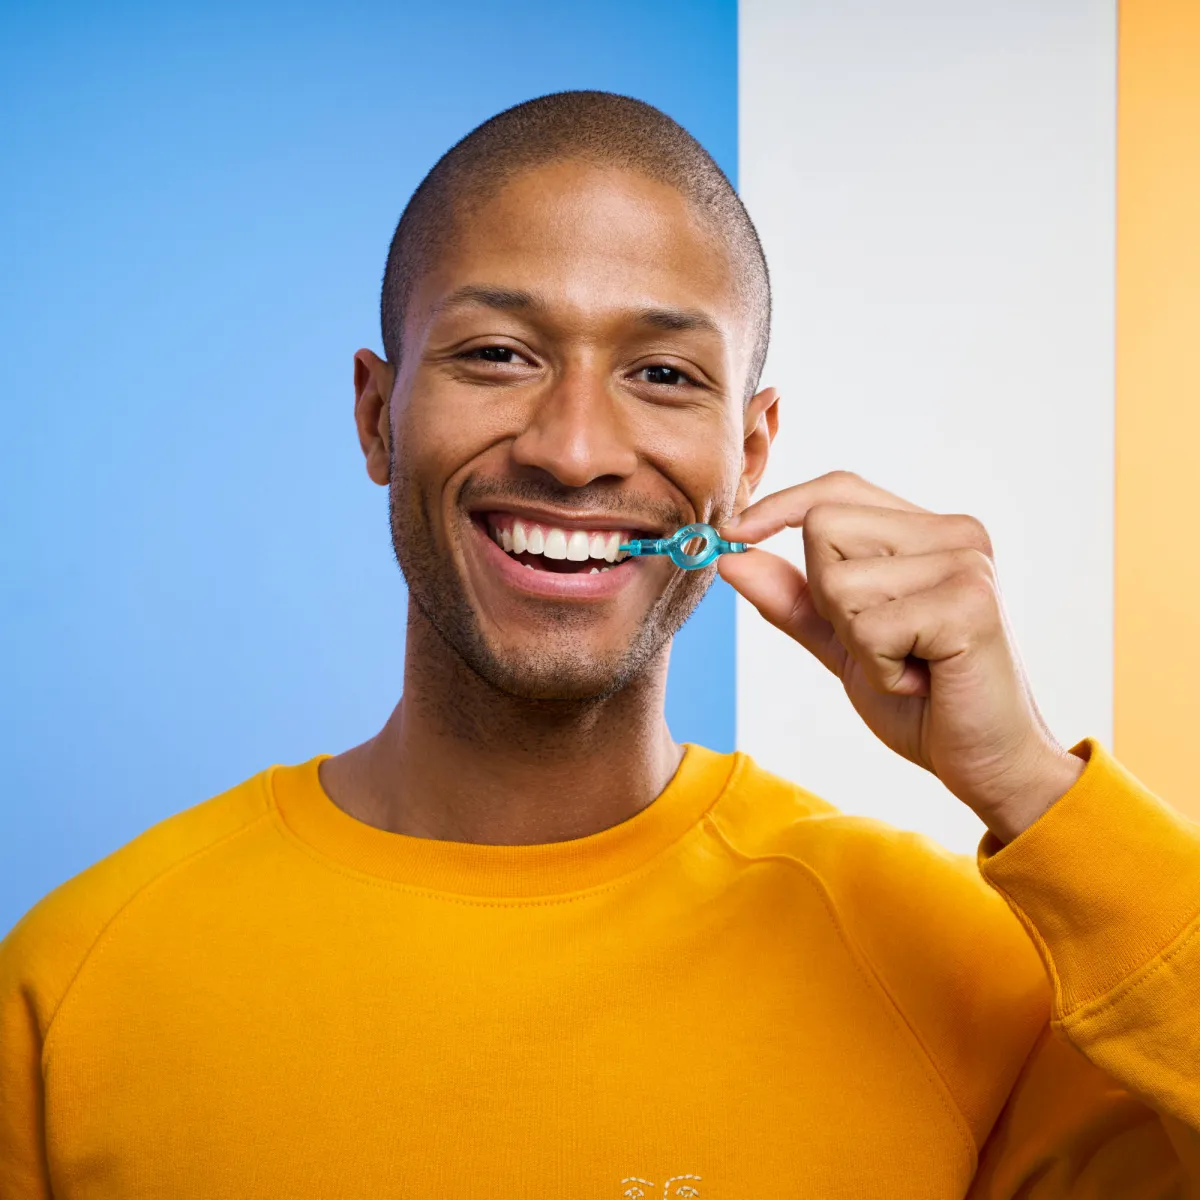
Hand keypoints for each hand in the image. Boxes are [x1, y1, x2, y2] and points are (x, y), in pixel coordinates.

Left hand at [718, 472, 1083, 842]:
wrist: (987, 762)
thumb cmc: (923, 701)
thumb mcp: (842, 642)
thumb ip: (793, 598)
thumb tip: (731, 555)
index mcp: (928, 530)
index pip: (837, 488)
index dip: (778, 507)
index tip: (733, 536)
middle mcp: (954, 532)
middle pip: (822, 527)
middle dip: (826, 600)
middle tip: (884, 644)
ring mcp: (966, 563)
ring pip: (838, 580)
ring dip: (857, 643)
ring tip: (909, 664)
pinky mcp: (970, 604)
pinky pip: (870, 626)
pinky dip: (881, 669)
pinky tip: (924, 681)